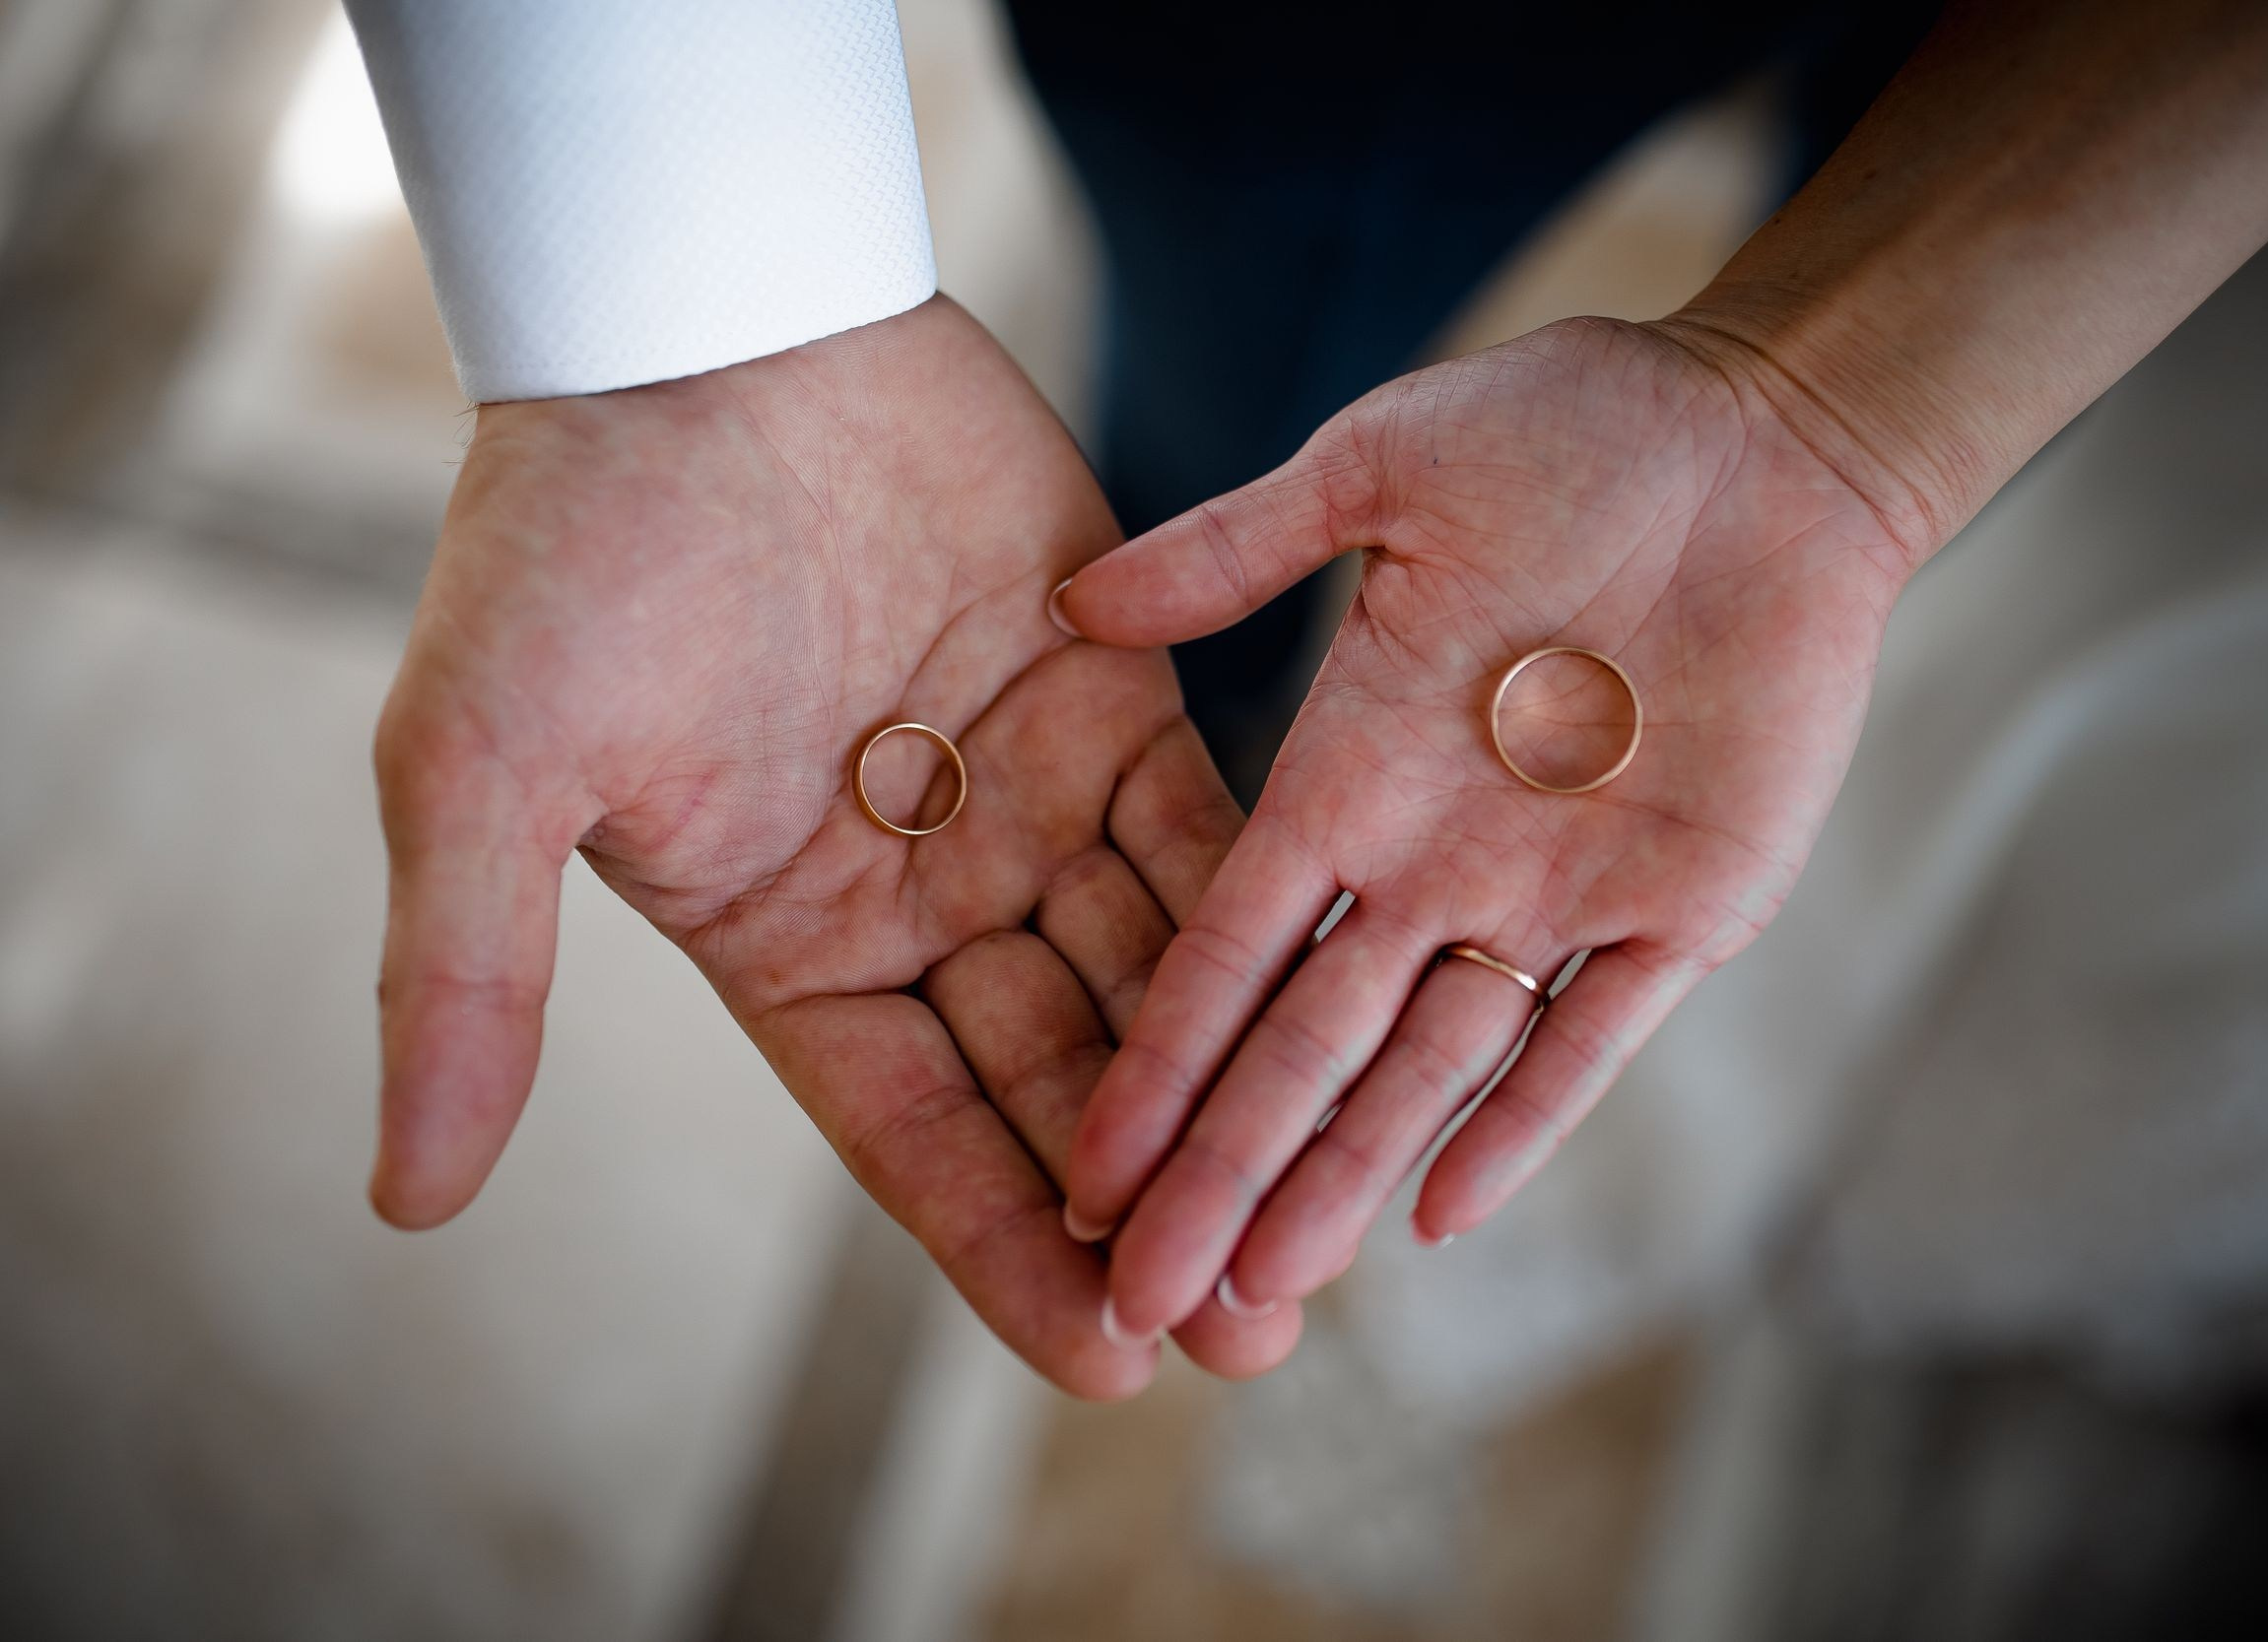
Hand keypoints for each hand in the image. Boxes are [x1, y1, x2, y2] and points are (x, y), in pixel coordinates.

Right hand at [371, 297, 1300, 1396]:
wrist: (699, 323)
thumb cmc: (568, 539)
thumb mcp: (482, 767)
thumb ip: (468, 977)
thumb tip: (402, 1201)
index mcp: (783, 940)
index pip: (914, 1133)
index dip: (1006, 1247)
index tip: (1109, 1358)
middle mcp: (915, 890)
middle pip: (1058, 1077)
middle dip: (1156, 1197)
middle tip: (1261, 1325)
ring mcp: (1019, 793)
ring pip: (1154, 970)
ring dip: (1239, 1080)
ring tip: (1332, 1202)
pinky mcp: (1112, 690)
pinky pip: (1210, 822)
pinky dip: (1276, 912)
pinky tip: (1354, 999)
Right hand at [1055, 314, 1928, 1338]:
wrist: (1765, 437)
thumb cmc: (1576, 428)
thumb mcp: (1383, 470)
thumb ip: (1237, 546)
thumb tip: (1077, 601)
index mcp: (1345, 769)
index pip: (1227, 947)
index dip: (1156, 1060)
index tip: (1081, 1167)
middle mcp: (1430, 859)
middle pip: (1308, 1045)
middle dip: (1224, 1167)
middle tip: (1144, 1296)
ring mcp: (1553, 895)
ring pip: (1429, 1069)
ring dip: (1346, 1175)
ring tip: (1264, 1289)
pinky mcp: (1683, 907)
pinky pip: (1592, 1039)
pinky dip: (1524, 1122)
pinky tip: (1446, 1217)